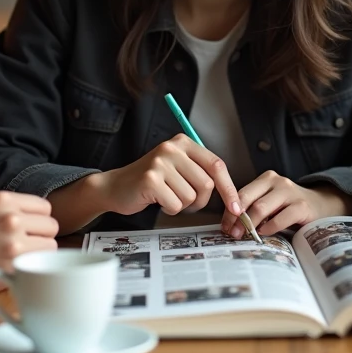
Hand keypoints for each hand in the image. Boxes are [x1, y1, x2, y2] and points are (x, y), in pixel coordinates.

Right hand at [0, 191, 58, 303]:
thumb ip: (8, 209)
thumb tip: (34, 216)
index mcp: (3, 200)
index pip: (45, 207)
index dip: (38, 220)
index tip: (30, 230)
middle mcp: (12, 217)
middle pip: (51, 226)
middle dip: (41, 237)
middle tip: (24, 246)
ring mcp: (14, 242)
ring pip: (51, 246)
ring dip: (39, 253)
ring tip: (19, 258)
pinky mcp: (12, 267)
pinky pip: (39, 264)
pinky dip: (31, 268)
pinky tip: (15, 270)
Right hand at [93, 133, 242, 217]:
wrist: (115, 186)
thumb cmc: (151, 181)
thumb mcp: (178, 167)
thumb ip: (200, 171)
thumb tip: (231, 193)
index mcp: (183, 142)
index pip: (217, 165)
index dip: (228, 188)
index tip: (235, 206)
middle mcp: (172, 148)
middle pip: (206, 184)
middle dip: (200, 200)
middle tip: (185, 201)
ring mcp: (160, 163)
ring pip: (191, 196)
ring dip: (182, 205)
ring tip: (168, 197)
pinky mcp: (150, 180)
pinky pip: (175, 205)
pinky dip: (169, 210)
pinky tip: (158, 200)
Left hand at [221, 171, 351, 236]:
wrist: (323, 206)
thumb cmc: (290, 208)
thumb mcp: (272, 203)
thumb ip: (254, 208)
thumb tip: (231, 226)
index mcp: (266, 179)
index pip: (242, 193)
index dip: (230, 211)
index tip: (224, 227)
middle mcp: (278, 181)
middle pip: (248, 199)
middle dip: (237, 218)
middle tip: (231, 234)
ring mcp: (290, 192)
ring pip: (261, 207)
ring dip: (249, 224)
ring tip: (244, 236)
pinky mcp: (302, 206)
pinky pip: (280, 218)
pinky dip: (269, 228)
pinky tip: (264, 234)